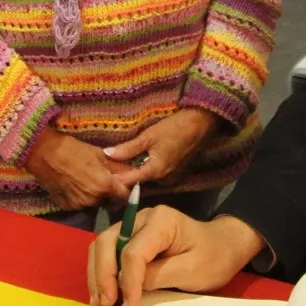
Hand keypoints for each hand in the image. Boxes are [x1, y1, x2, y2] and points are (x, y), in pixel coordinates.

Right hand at [26, 125, 137, 211]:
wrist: (43, 153)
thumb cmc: (72, 149)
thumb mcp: (98, 154)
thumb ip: (116, 166)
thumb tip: (131, 172)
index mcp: (104, 185)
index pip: (125, 196)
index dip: (126, 190)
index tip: (124, 184)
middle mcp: (93, 199)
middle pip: (109, 202)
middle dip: (110, 194)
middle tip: (104, 182)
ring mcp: (79, 205)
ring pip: (94, 204)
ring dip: (95, 197)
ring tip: (86, 181)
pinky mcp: (66, 207)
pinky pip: (79, 205)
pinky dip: (80, 198)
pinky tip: (74, 186)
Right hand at [88, 208, 263, 305]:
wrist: (223, 247)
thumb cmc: (213, 258)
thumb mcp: (192, 271)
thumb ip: (158, 277)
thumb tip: (129, 290)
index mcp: (161, 221)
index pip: (133, 252)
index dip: (127, 282)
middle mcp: (141, 219)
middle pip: (107, 243)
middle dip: (102, 276)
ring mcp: (134, 227)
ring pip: (101, 247)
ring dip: (97, 276)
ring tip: (100, 305)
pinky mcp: (130, 239)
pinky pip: (107, 254)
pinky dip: (101, 274)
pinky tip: (103, 295)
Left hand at [102, 109, 219, 184]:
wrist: (202, 124)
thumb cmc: (175, 128)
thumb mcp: (149, 136)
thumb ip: (128, 148)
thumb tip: (107, 154)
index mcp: (156, 172)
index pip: (130, 181)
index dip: (115, 178)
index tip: (103, 173)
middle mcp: (165, 181)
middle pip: (139, 181)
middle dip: (126, 174)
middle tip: (110, 165)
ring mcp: (173, 178)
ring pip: (149, 177)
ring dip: (138, 170)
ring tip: (123, 161)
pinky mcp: (178, 173)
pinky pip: (158, 174)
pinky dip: (149, 168)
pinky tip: (141, 159)